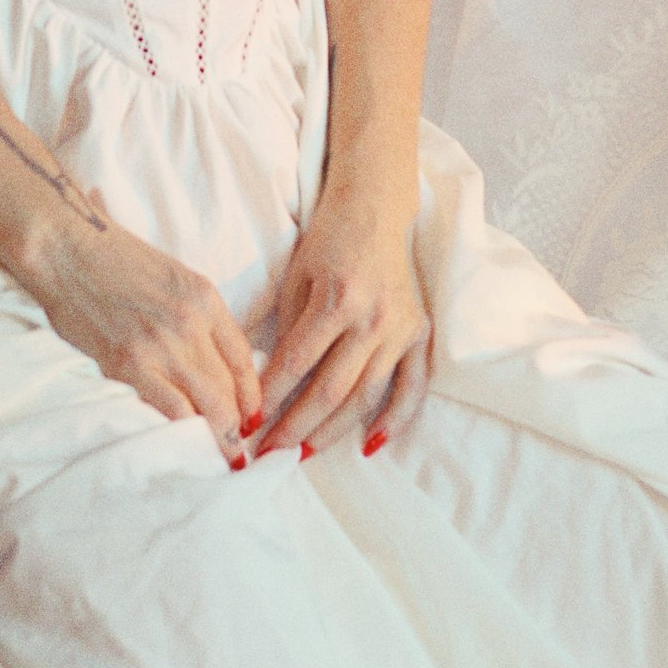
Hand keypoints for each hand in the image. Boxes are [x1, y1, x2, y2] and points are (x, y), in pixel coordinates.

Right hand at [27, 208, 262, 455]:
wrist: (68, 251)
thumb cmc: (116, 262)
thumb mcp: (175, 280)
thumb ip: (198, 318)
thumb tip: (214, 364)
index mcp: (205, 299)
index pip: (243, 359)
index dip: (252, 396)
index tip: (253, 418)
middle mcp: (190, 324)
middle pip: (228, 389)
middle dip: (238, 427)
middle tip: (240, 452)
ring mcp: (160, 347)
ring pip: (205, 405)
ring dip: (217, 437)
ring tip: (221, 457)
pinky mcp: (128, 365)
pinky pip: (169, 409)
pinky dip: (181, 430)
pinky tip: (186, 443)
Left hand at [257, 212, 430, 457]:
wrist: (377, 212)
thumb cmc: (328, 242)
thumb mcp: (297, 278)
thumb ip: (288, 330)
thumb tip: (270, 384)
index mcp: (338, 299)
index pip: (297, 363)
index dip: (270, 398)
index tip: (247, 423)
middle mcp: (374, 319)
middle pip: (330, 390)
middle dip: (295, 427)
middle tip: (268, 454)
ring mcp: (401, 329)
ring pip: (365, 396)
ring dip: (332, 432)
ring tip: (302, 455)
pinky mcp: (420, 334)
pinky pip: (411, 387)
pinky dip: (395, 419)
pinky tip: (370, 444)